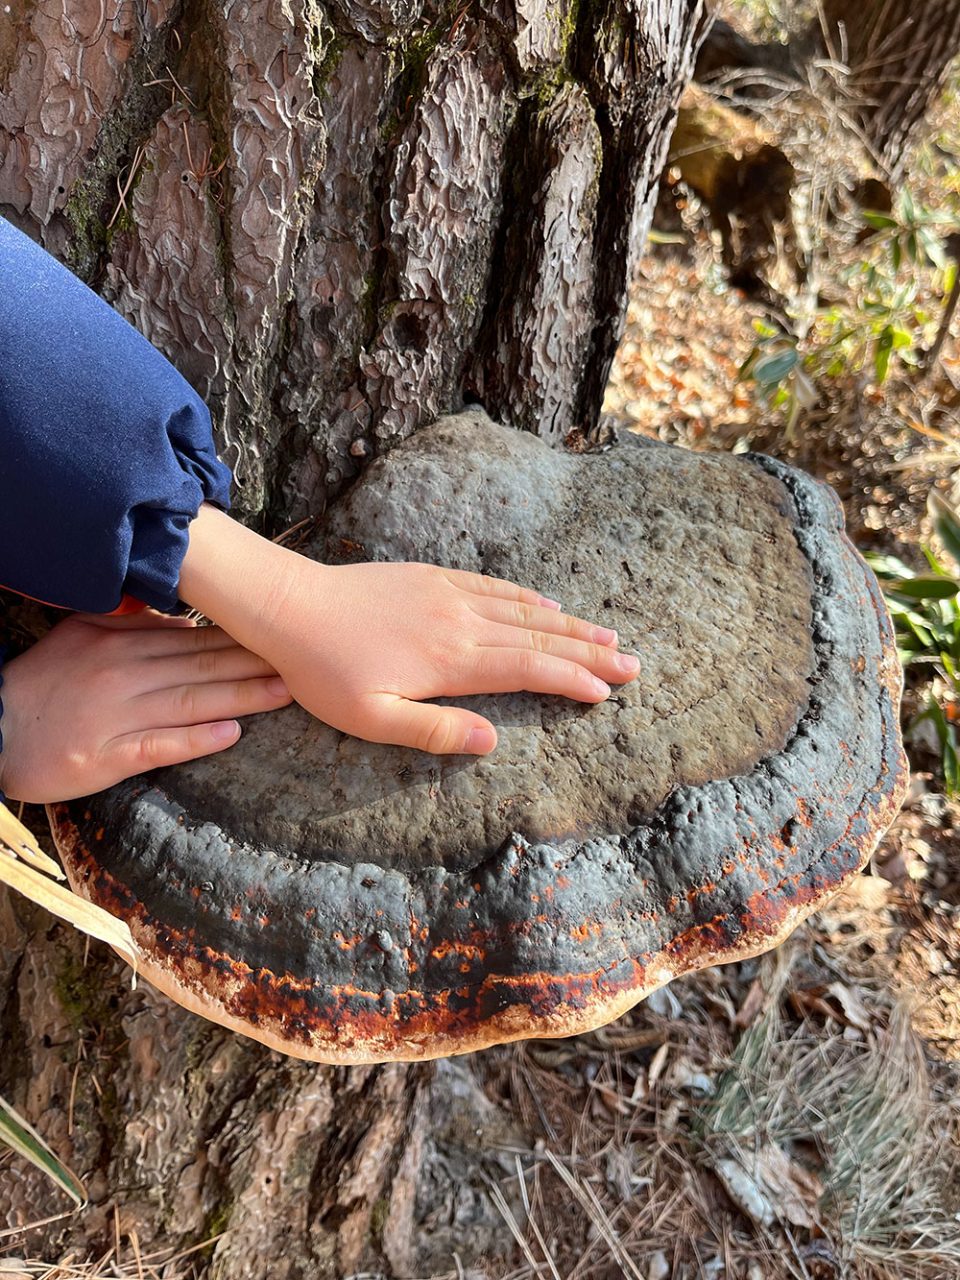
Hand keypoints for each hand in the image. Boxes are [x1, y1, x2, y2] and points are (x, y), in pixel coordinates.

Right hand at [0, 611, 291, 802]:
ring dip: (242, 697)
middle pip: (202, 666)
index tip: (283, 631)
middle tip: (304, 658)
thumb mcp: (77, 633)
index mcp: (120, 642)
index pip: (193, 637)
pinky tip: (232, 734)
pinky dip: (196, 739)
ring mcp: (116, 715)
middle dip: (256, 662)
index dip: (241, 636)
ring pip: (190, 702)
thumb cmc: (40, 682)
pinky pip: (158, 746)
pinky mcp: (105, 756)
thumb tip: (175, 611)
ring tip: (285, 692)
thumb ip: (126, 619)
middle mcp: (124, 673)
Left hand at [179, 507, 639, 754]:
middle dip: (590, 653)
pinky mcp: (430, 576)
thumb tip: (493, 741)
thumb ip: (434, 730)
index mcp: (451, 661)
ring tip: (608, 635)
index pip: (528, 671)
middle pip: (539, 639)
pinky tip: (546, 603)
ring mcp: (447, 594)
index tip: (607, 691)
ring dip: (569, 625)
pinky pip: (492, 586)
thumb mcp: (369, 719)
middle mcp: (460, 622)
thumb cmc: (322, 672)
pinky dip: (526, 598)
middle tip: (632, 664)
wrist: (287, 604)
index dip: (572, 681)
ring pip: (523, 610)